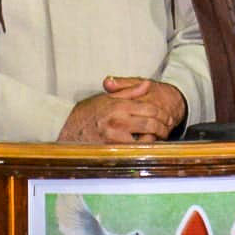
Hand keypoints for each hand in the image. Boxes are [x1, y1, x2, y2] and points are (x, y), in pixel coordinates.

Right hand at [55, 78, 179, 142]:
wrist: (68, 128)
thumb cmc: (88, 113)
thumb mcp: (108, 97)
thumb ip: (130, 91)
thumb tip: (148, 85)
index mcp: (119, 105)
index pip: (149, 108)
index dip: (162, 113)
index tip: (166, 117)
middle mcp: (119, 119)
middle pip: (150, 123)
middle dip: (162, 127)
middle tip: (166, 129)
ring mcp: (115, 135)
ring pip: (145, 137)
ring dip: (155, 138)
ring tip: (159, 138)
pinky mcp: (112, 148)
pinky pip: (133, 149)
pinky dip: (142, 148)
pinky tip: (145, 147)